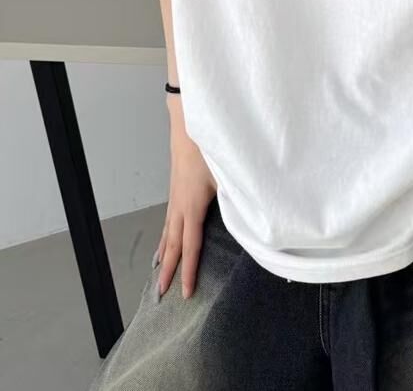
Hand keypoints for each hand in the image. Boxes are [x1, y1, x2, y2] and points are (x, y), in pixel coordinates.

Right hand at [153, 97, 217, 300]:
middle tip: (161, 294)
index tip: (186, 293)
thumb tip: (250, 217)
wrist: (187, 120)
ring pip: (168, 231)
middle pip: (173, 243)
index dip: (189, 270)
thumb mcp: (227, 173)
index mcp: (192, 205)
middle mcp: (179, 203)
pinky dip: (165, 234)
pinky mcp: (176, 186)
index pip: (191, 245)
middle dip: (169, 270)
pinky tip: (165, 238)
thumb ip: (237, 197)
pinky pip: (168, 218)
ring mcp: (175, 195)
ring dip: (164, 253)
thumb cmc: (209, 146)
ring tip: (159, 273)